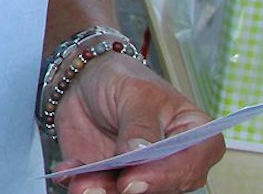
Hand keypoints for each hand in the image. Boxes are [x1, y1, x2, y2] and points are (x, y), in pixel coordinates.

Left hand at [52, 54, 223, 193]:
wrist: (85, 80)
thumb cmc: (123, 80)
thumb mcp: (136, 92)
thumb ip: (140, 124)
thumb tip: (139, 153)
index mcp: (194, 137)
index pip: (192, 164)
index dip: (167, 176)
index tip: (137, 179)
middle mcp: (172, 164)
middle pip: (163, 188)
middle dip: (133, 188)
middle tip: (111, 184)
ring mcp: (141, 174)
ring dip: (103, 191)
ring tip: (82, 184)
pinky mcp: (110, 180)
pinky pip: (97, 189)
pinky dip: (81, 184)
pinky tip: (68, 172)